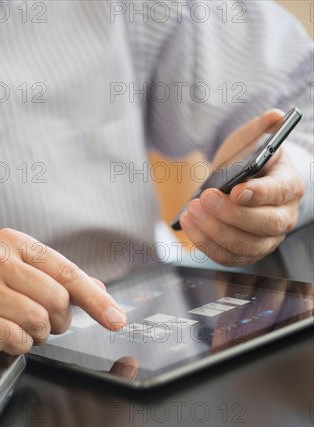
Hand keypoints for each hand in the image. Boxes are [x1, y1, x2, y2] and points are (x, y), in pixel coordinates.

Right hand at [0, 228, 126, 361]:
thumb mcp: (18, 272)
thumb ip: (59, 279)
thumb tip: (101, 292)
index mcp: (14, 243)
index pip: (68, 272)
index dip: (97, 299)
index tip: (117, 319)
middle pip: (58, 300)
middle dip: (58, 321)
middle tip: (42, 323)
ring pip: (38, 320)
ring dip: (37, 334)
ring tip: (20, 328)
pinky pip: (15, 338)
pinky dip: (19, 345)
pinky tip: (6, 338)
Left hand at [179, 110, 304, 265]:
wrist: (239, 186)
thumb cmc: (247, 164)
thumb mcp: (251, 143)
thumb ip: (260, 129)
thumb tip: (275, 116)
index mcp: (289, 187)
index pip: (280, 193)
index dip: (259, 194)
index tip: (236, 190)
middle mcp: (283, 218)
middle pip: (264, 225)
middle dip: (230, 215)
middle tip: (204, 199)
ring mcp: (266, 240)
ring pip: (244, 245)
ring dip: (213, 231)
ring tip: (191, 211)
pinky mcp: (247, 254)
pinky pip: (227, 257)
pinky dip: (205, 243)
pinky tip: (189, 225)